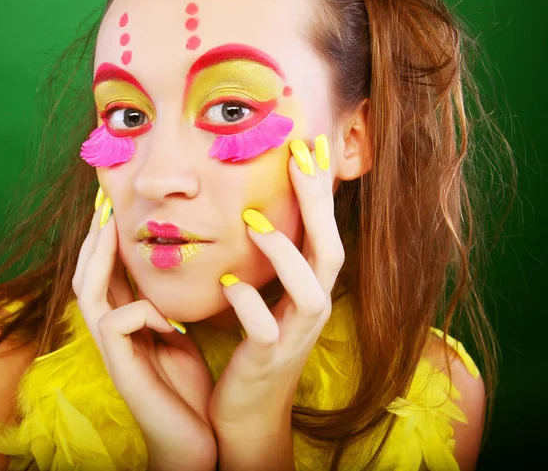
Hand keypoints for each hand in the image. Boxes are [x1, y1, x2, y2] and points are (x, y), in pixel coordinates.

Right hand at [72, 199, 216, 470]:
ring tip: (108, 225)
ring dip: (97, 257)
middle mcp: (112, 333)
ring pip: (89, 293)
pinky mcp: (120, 369)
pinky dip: (144, 311)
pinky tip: (172, 322)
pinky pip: (118, 323)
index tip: (117, 207)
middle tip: (103, 203)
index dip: (108, 242)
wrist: (194, 439)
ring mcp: (112, 352)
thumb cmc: (188, 386)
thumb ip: (168, 307)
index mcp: (127, 324)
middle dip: (93, 239)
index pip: (108, 274)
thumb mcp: (180, 336)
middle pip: (87, 276)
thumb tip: (173, 271)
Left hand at [208, 135, 343, 432]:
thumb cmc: (255, 345)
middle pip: (331, 252)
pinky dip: (248, 303)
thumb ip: (273, 262)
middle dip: (318, 206)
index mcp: (311, 290)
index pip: (324, 234)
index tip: (306, 147)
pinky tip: (227, 284)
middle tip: (300, 158)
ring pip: (310, 292)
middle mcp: (314, 310)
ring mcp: (295, 337)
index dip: (319, 193)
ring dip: (284, 253)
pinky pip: (265, 330)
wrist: (248, 411)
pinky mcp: (269, 360)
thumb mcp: (270, 298)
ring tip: (252, 220)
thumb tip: (257, 212)